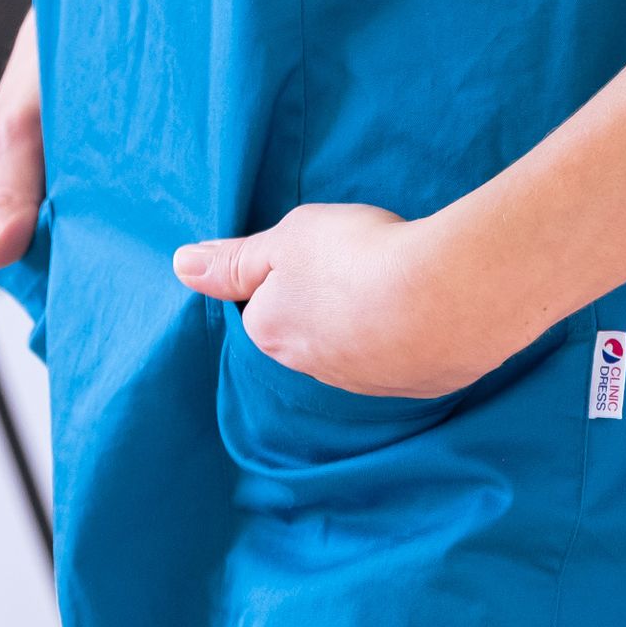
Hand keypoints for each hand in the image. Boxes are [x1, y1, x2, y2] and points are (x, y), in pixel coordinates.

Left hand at [171, 200, 504, 397]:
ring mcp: (364, 385)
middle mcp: (310, 371)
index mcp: (272, 333)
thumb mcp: (286, 238)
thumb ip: (235, 257)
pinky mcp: (412, 388)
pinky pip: (396, 361)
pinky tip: (419, 308)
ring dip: (361, 322)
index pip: (258, 309)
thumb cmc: (355, 257)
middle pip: (304, 333)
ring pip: (349, 350)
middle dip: (320, 305)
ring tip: (387, 281)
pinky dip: (402, 337)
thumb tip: (180, 266)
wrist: (445, 296)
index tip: (307, 255)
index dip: (278, 277)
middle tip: (347, 265)